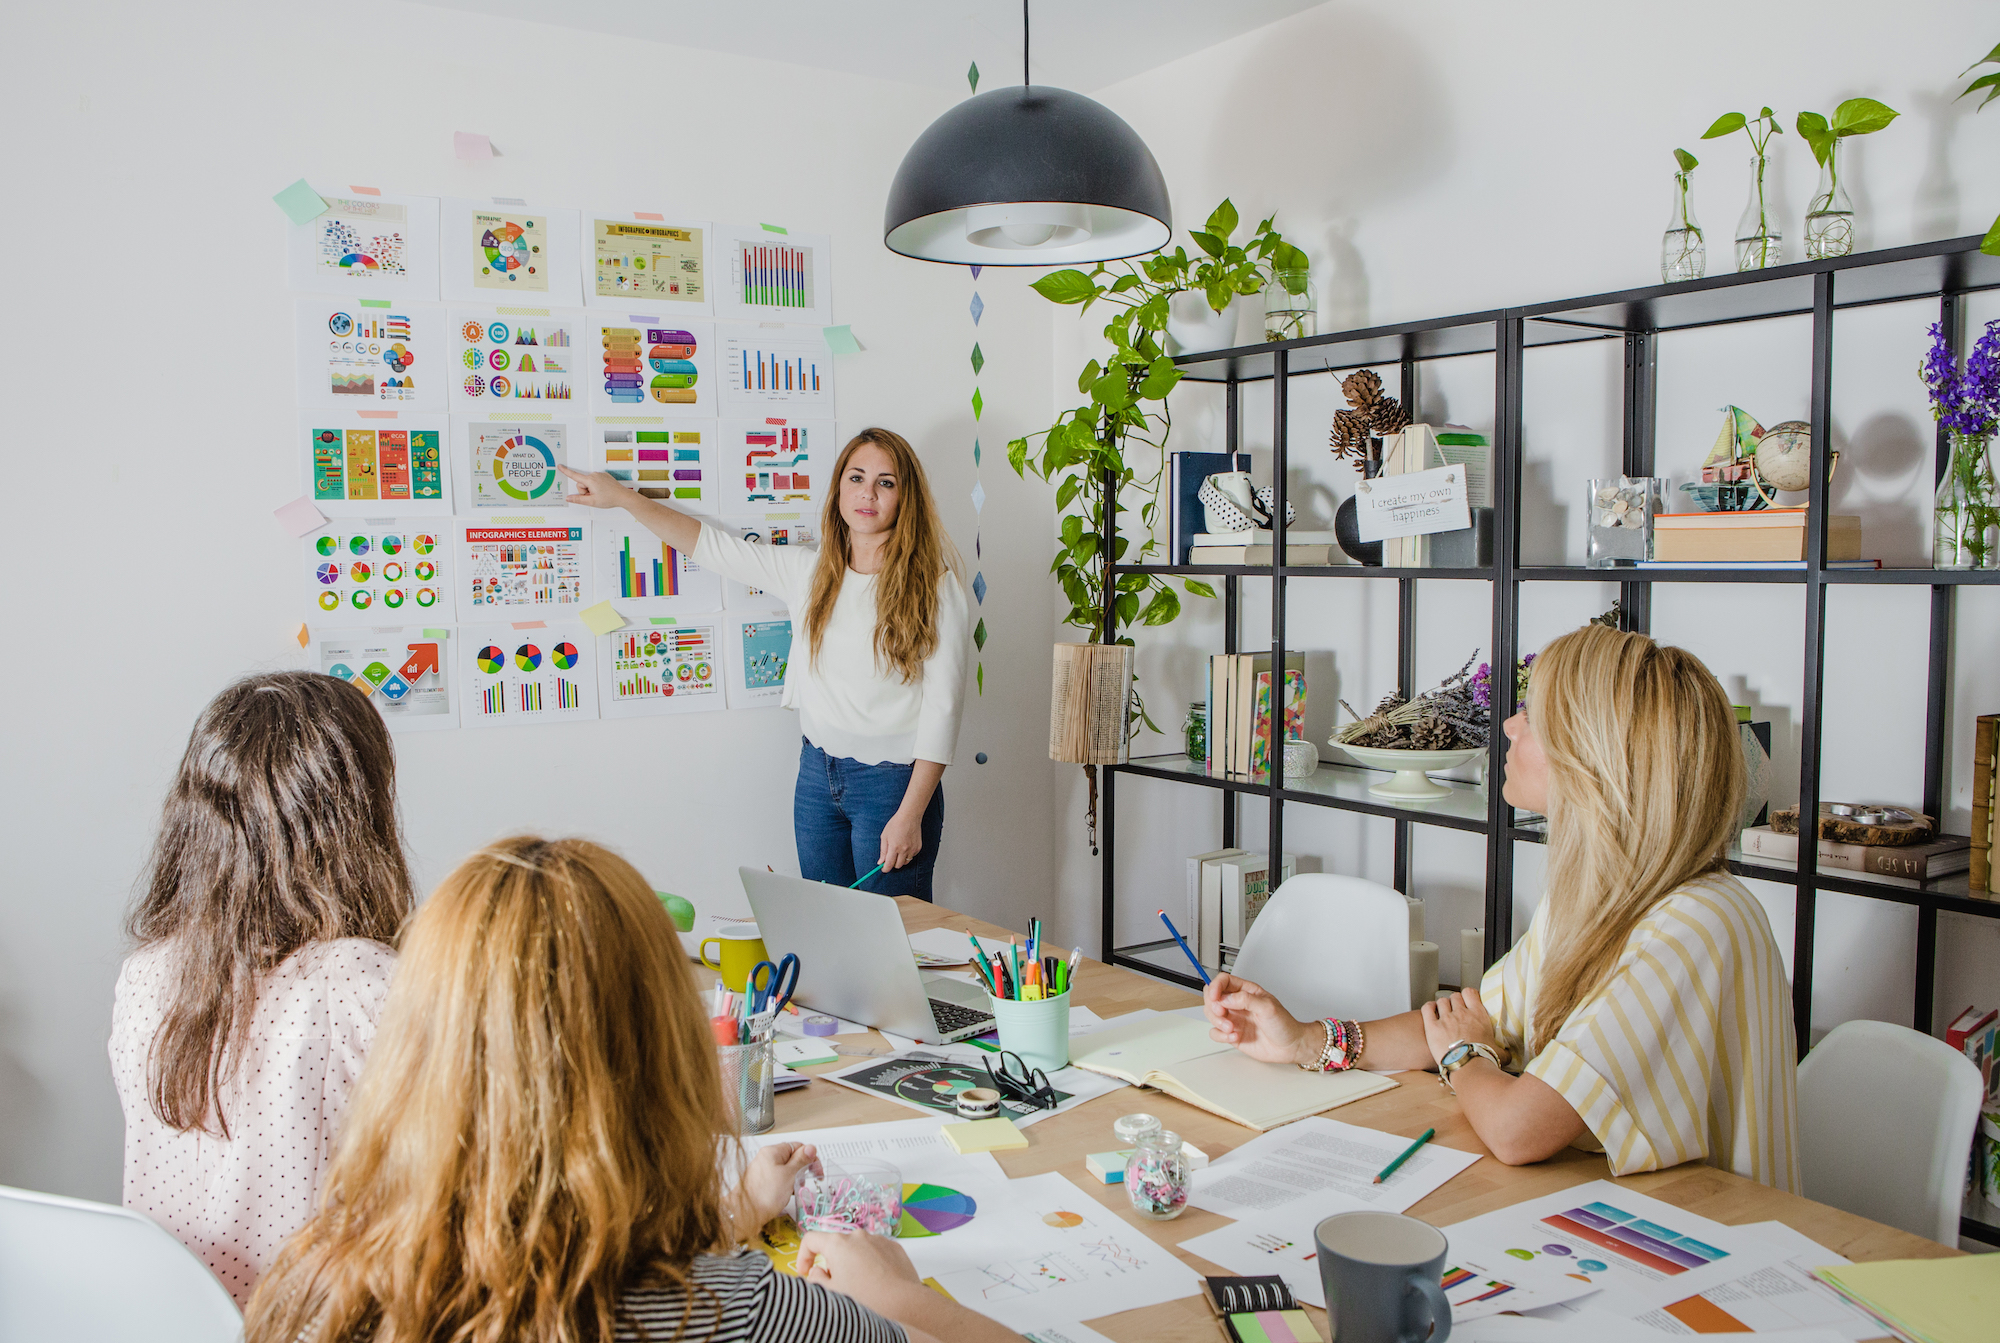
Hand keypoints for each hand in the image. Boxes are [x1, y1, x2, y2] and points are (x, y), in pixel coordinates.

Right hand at [555, 464, 638, 510]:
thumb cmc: (609, 498)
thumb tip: (568, 498)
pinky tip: (603, 491)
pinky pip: (595, 481)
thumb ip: (578, 499)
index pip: (574, 476)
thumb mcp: (592, 501)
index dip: (566, 471)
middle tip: (594, 496)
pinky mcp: (604, 476)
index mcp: (590, 480)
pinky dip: (596, 486)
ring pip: (588, 483)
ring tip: (600, 494)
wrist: (623, 496)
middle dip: (585, 491)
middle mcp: (594, 475)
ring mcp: (600, 475)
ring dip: (591, 489)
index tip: (559, 466)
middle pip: (582, 483)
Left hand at [735, 1142, 817, 1229]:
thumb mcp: (789, 1175)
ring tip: (796, 1189)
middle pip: (791, 1158)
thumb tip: (811, 1148)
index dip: (810, 1157)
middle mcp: (766, 1158)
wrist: (744, 1214)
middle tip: (807, 1181)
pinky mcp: (760, 1183)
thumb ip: (801, 1160)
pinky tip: (787, 1194)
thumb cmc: (766, 1194)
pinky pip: (778, 1179)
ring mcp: (762, 1170)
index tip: (816, 1171)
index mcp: (772, 1151)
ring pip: (785, 1170)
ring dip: (794, 1178)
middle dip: (802, 1168)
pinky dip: (785, 1185)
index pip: (797, 1146)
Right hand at [796, 1230, 920, 1301]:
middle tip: (835, 1283)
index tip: (806, 1271)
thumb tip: (816, 1271)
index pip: (811, 1239)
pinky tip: (875, 1280)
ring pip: (856, 1248)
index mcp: (837, 1244)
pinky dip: (870, 1262)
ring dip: (852, 1262)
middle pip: (835, 1245)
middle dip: (831, 1262)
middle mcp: (856, 1235)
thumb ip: (816, 1279)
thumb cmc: (865, 1297)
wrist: (903, 1301)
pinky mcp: (893, 1246)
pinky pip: (874, 1251)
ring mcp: (877, 1238)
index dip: (803, 1256)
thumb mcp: (831, 1293)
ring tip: (859, 1285)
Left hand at [878, 809, 922, 871]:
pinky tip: (905, 846)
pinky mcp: (918, 848)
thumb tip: (880, 862)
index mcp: (894, 847)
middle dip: (892, 864)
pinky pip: (911, 857)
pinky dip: (907, 855)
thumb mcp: (885, 836)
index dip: (885, 869)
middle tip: (890, 858)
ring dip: (900, 860)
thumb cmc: (896, 824)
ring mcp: (912, 849)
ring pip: (905, 862)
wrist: (909, 817)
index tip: (883, 869)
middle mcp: (904, 850)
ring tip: (898, 851)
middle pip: (897, 866)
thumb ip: (883, 850)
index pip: (889, 864)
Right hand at [1204, 971, 1314, 1067]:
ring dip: (1217, 1022)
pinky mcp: (1232, 1034)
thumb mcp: (1268, 1007)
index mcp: (1247, 991)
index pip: (1223, 981)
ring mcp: (1234, 1019)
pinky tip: (1235, 1036)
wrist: (1289, 1047)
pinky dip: (1221, 1036)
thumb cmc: (1284, 1025)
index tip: (1215, 996)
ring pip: (1211, 1015)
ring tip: (1231, 1028)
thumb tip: (1226, 998)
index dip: (1215, 986)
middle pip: (1212, 997)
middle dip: (1213, 1005)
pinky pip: (1215, 1033)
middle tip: (1222, 1013)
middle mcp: (1238, 1004)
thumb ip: (1245, 1000)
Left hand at [1421, 987, 1500, 1068]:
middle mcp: (1461, 1013)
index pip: (1470, 993)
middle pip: (1455, 996)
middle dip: (1454, 1002)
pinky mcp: (1432, 1026)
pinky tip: (1431, 1011)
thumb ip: (1504, 1052)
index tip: (1467, 1001)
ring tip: (1442, 1013)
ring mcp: (1446, 1018)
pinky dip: (1429, 1008)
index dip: (1467, 995)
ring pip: (1441, 1001)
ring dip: (1442, 1006)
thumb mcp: (1499, 1054)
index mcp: (1478, 1015)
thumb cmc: (1483, 1059)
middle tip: (1455, 1011)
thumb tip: (1510, 1056)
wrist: (1468, 1067)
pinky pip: (1427, 1009)